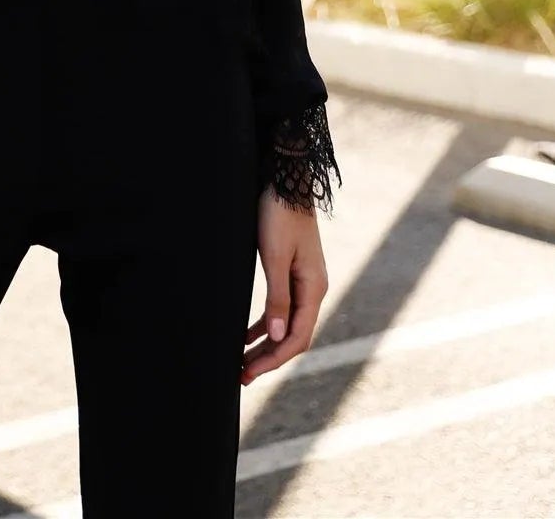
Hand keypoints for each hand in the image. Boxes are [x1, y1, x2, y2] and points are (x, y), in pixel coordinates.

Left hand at [241, 188, 329, 384]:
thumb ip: (277, 297)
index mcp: (314, 289)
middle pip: (293, 336)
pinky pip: (282, 309)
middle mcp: (313, 289)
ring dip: (266, 345)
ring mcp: (304, 281)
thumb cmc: (279, 214)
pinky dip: (266, 324)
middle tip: (240, 375)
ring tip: (242, 362)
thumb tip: (275, 336)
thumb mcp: (274, 257)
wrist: (286, 179)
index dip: (273, 359)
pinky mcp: (293, 272)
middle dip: (269, 358)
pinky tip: (247, 335)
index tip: (249, 372)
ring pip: (287, 324)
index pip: (297, 338)